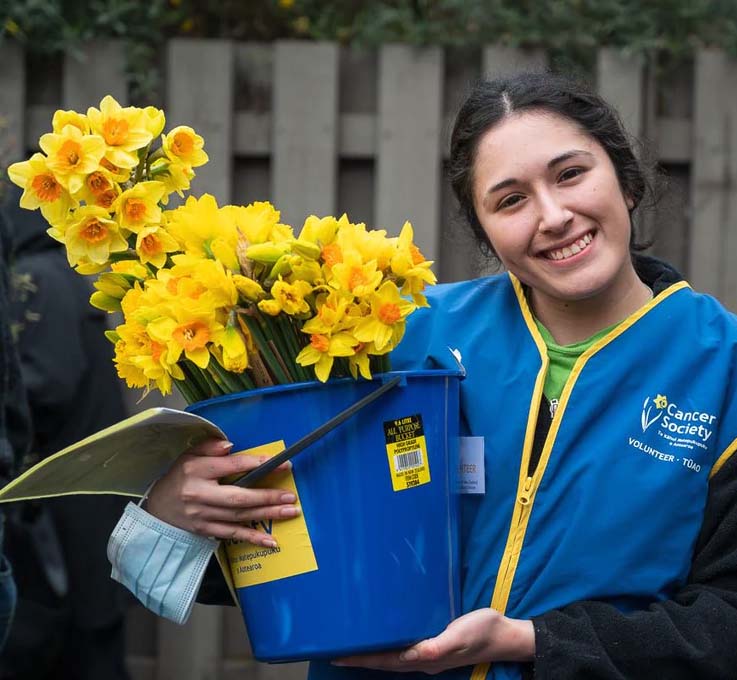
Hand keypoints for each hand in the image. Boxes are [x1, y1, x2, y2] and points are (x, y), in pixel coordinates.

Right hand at [145, 438, 299, 546]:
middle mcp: (200, 494)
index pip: (230, 466)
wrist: (156, 509)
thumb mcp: (188, 456)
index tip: (278, 462)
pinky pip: (232, 535)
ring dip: (266, 515)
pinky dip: (252, 538)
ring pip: (239, 516)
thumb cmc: (179, 477)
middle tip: (290, 496)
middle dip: (267, 496)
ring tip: (289, 511)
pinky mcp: (205, 530)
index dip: (255, 464)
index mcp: (196, 471)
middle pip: (238, 497)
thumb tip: (230, 445)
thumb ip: (209, 447)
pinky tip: (271, 541)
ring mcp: (203, 516)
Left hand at [333, 609, 534, 673]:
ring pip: (393, 655)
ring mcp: (429, 652)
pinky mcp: (435, 642)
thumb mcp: (459, 636)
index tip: (337, 656)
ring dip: (372, 651)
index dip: (361, 659)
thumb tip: (413, 655)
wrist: (505, 634)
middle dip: (360, 657)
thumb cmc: (482, 632)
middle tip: (335, 650)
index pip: (385, 661)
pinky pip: (404, 645)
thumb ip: (437, 647)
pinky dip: (389, 642)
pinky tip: (384, 633)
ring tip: (352, 644)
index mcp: (425, 658)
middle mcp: (422, 659)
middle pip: (384, 661)